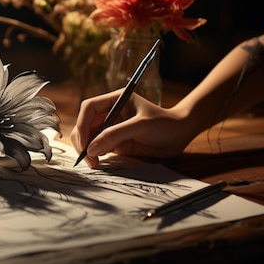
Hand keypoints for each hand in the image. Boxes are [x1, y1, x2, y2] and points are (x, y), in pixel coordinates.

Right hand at [70, 89, 192, 167]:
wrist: (180, 135)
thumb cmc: (165, 123)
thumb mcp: (141, 126)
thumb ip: (115, 135)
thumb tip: (91, 149)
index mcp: (114, 100)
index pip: (89, 108)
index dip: (83, 124)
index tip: (85, 142)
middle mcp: (109, 114)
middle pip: (84, 124)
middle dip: (83, 140)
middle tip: (88, 157)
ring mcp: (111, 129)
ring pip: (88, 138)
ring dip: (87, 150)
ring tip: (94, 163)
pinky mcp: (114, 143)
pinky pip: (98, 149)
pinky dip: (94, 156)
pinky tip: (98, 163)